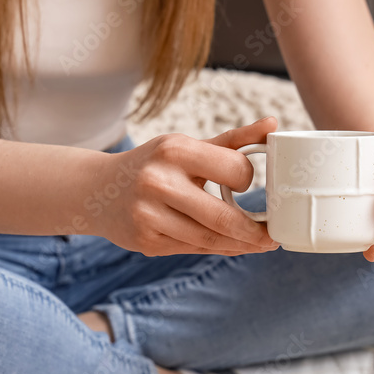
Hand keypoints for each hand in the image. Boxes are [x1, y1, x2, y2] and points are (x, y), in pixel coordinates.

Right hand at [89, 117, 281, 256]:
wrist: (99, 191)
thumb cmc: (153, 165)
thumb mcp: (187, 146)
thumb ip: (233, 141)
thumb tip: (274, 124)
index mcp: (175, 150)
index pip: (235, 170)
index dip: (248, 180)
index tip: (250, 185)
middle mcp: (159, 181)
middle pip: (225, 217)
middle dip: (255, 232)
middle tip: (274, 237)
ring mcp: (150, 214)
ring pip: (211, 239)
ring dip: (241, 245)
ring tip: (259, 244)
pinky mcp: (146, 241)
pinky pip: (194, 249)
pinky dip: (217, 249)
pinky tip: (230, 246)